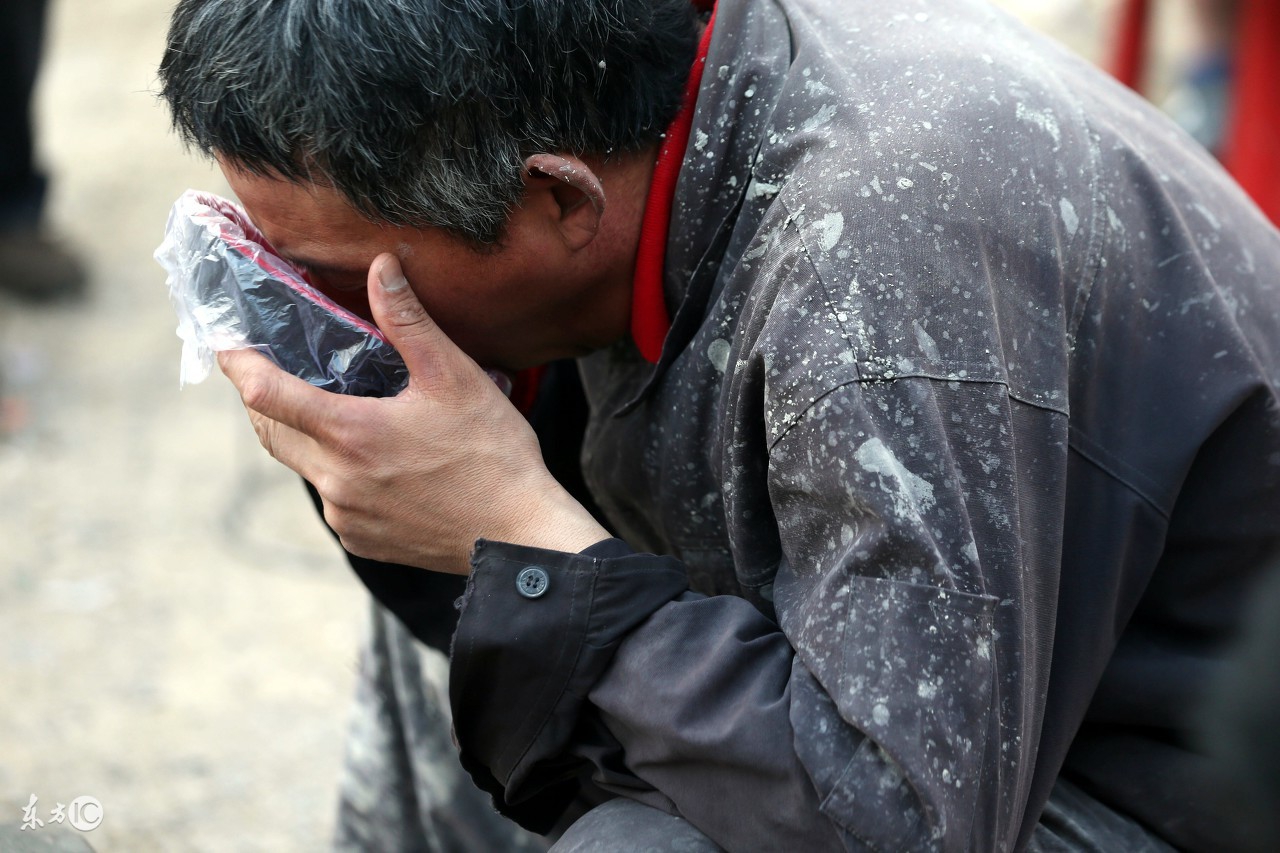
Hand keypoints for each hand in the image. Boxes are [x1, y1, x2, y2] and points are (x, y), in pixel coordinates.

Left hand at [218, 253, 609, 573]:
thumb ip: (407, 321)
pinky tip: (374, 460)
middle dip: (263, 399)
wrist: (519, 536)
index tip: (227, 343)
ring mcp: (345, 515)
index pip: (264, 392)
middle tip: (271, 369)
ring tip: (333, 411)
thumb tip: (382, 266)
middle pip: (271, 431)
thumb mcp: (454, 377)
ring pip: (303, 466)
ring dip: (305, 437)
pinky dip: (337, 473)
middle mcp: (335, 480)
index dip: (237, 363)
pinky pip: (332, 499)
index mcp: (349, 433)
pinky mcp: (361, 540)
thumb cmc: (492, 454)